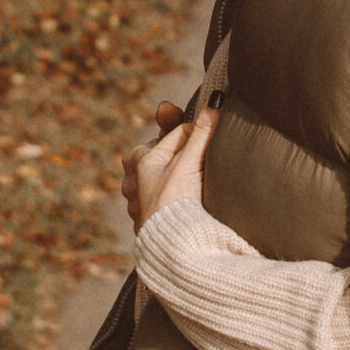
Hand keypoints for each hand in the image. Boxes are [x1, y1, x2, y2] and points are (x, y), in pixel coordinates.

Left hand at [121, 97, 220, 232]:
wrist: (173, 249)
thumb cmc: (177, 203)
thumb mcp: (190, 161)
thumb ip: (203, 131)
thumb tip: (216, 100)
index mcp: (139, 158)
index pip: (177, 132)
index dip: (198, 134)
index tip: (212, 137)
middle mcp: (134, 178)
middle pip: (170, 155)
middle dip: (187, 157)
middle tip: (201, 167)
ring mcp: (141, 202)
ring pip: (170, 179)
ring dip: (184, 180)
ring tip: (196, 190)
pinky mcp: (151, 222)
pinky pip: (170, 201)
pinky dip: (180, 201)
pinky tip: (189, 207)